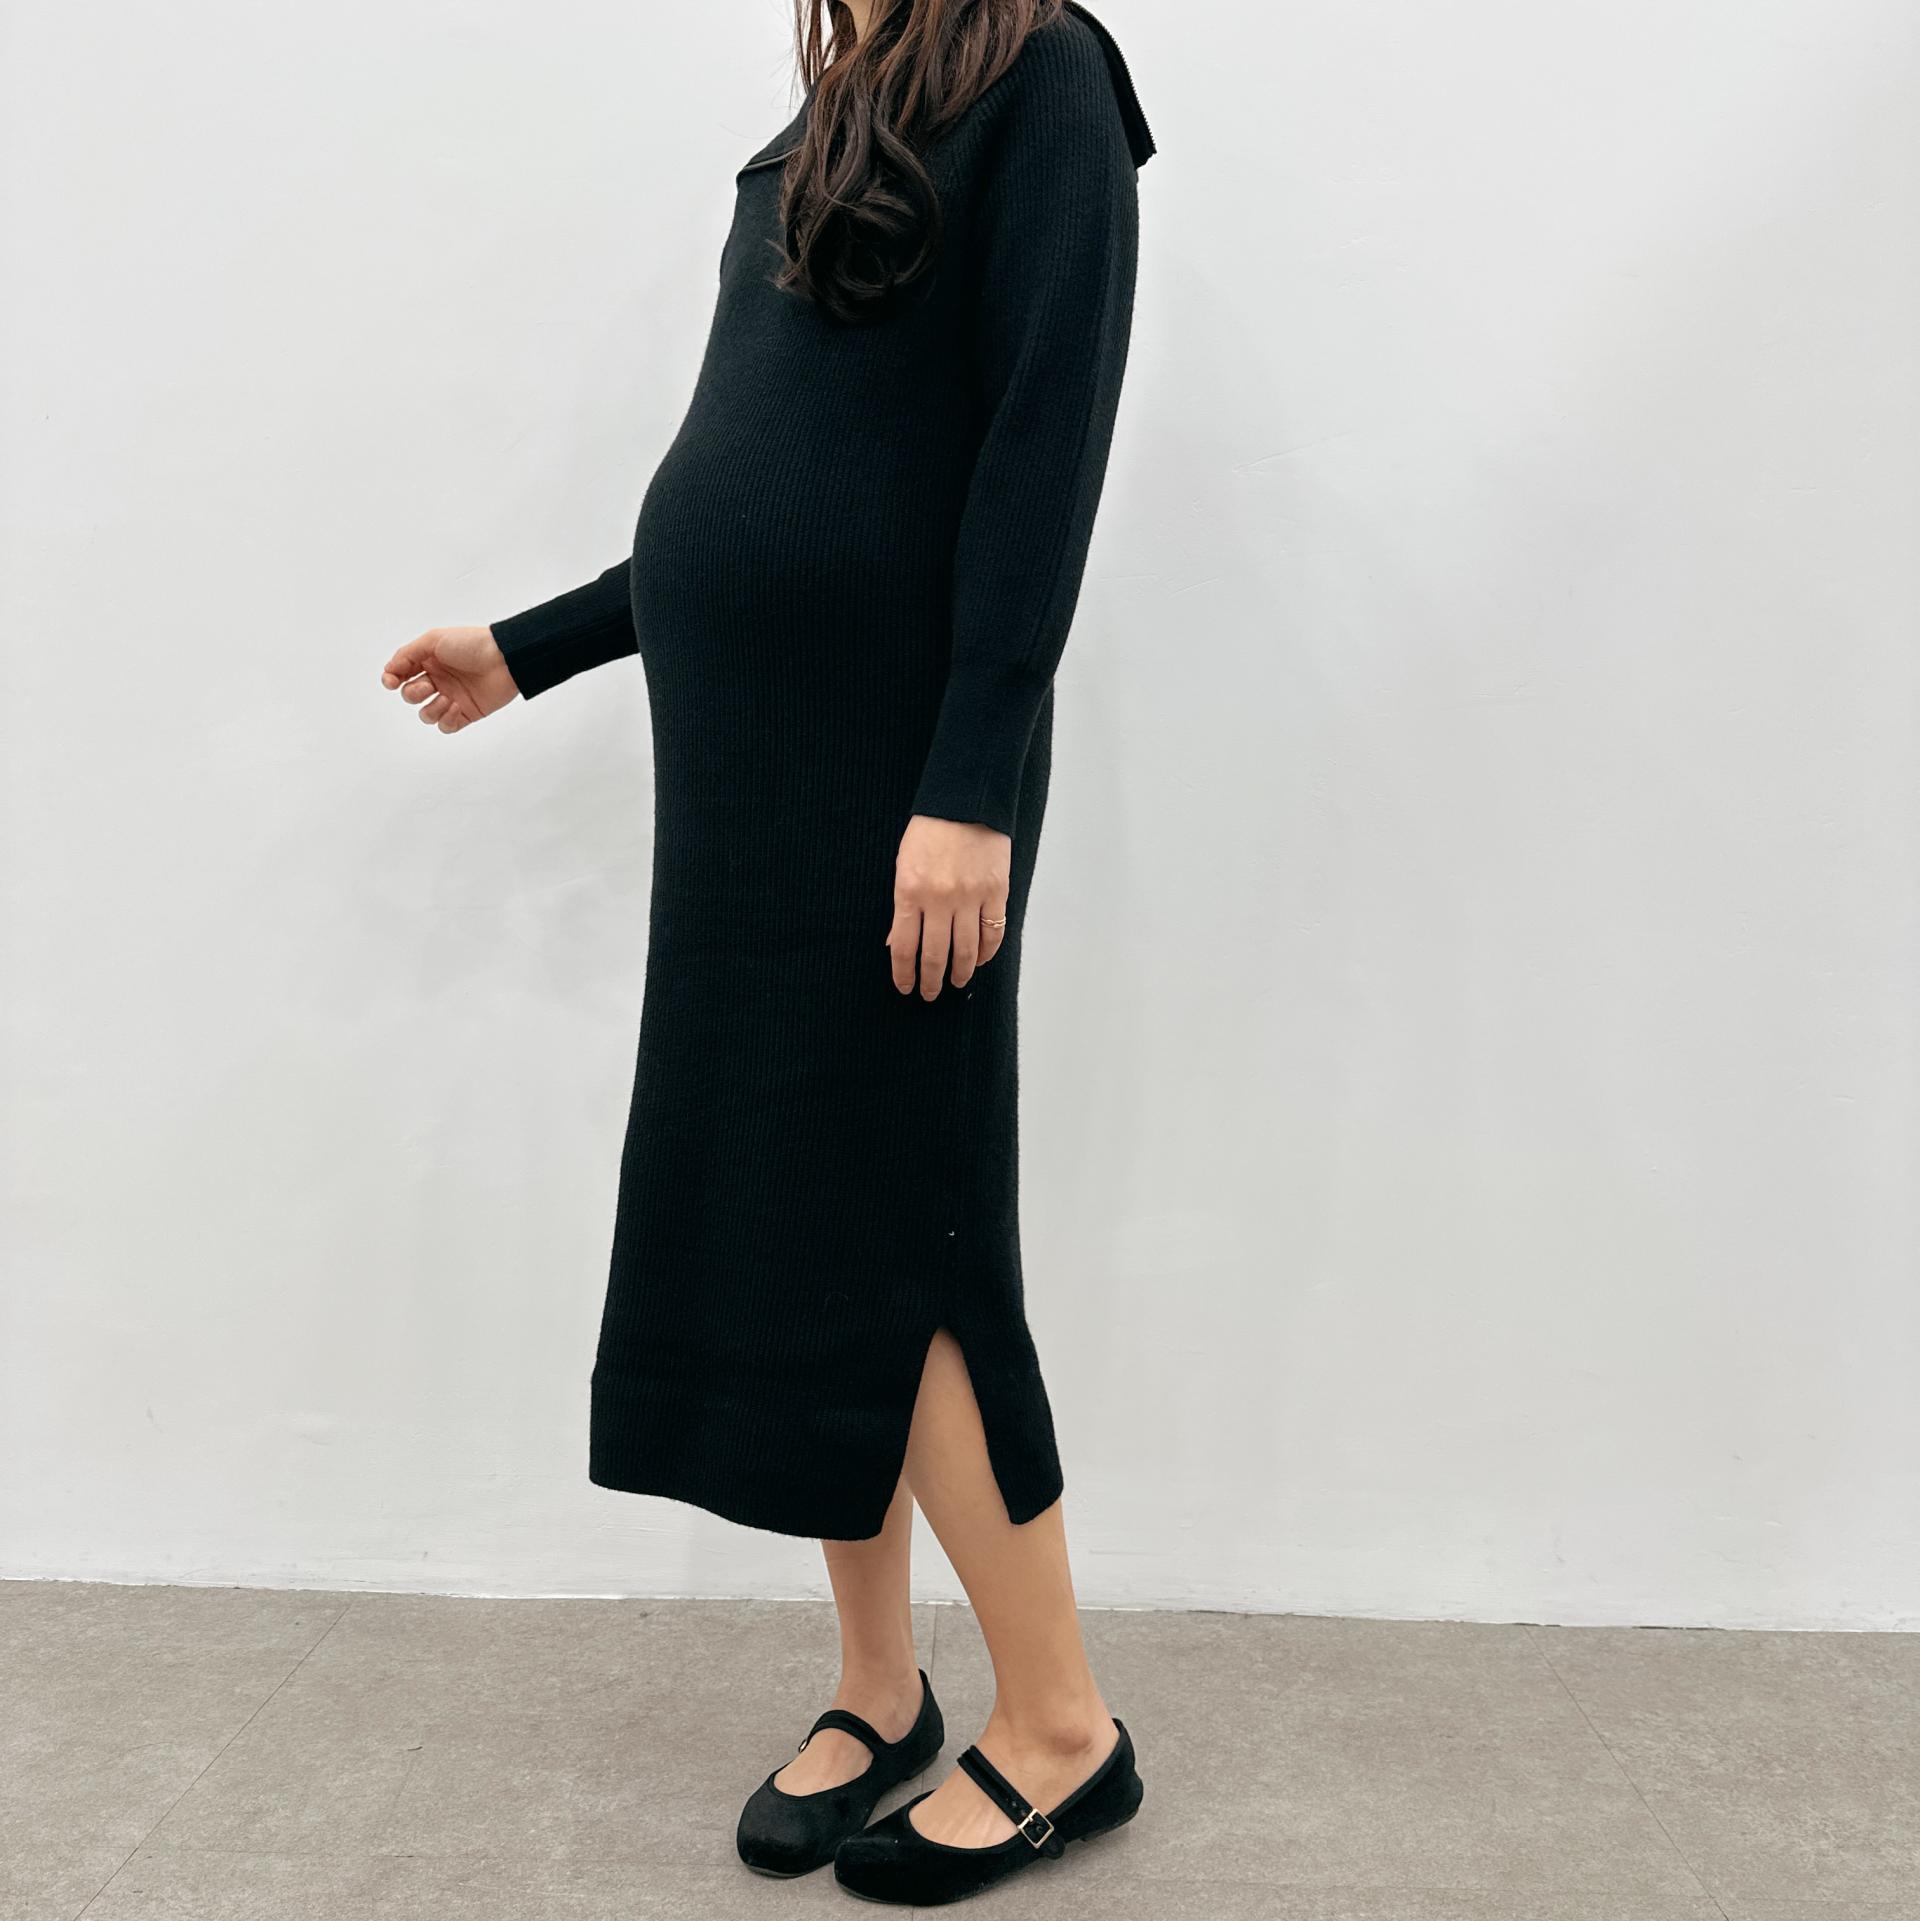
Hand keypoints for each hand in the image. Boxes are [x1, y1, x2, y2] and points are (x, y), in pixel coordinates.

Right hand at [379, 626, 520, 731]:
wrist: (504, 659)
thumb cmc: (472, 644)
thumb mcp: (433, 640)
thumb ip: (408, 654)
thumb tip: (389, 669)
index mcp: (428, 661)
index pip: (400, 674)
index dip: (391, 680)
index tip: (392, 681)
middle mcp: (438, 680)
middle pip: (410, 696)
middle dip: (413, 693)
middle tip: (430, 686)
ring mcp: (451, 697)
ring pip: (426, 715)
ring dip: (431, 709)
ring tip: (447, 698)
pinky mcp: (466, 713)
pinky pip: (445, 726)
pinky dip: (446, 719)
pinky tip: (457, 706)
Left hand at [887, 814, 1011, 999]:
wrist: (966, 801)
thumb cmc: (930, 830)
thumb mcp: (904, 864)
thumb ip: (902, 905)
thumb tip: (896, 943)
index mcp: (909, 891)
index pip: (903, 947)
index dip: (904, 973)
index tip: (905, 987)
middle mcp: (939, 899)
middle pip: (935, 955)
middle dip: (931, 981)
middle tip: (930, 994)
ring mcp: (970, 897)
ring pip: (966, 950)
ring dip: (960, 973)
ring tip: (956, 983)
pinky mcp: (996, 892)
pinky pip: (993, 933)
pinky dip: (987, 952)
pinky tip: (980, 960)